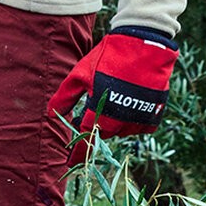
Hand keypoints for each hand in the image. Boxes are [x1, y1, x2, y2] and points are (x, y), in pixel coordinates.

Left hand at [48, 27, 177, 162]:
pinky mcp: (155, 113)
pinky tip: (129, 104)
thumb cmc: (108, 56)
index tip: (70, 162)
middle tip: (92, 111)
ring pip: (122, 131)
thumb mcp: (81, 73)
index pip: (85, 140)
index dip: (77, 153)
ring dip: (115, 123)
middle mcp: (120, 120)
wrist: (144, 43)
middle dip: (96, 127)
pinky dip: (133, 120)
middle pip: (103, 134)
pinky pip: (141, 126)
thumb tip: (51, 114)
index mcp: (99, 111)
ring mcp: (139, 118)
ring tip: (112, 100)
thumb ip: (64, 96)